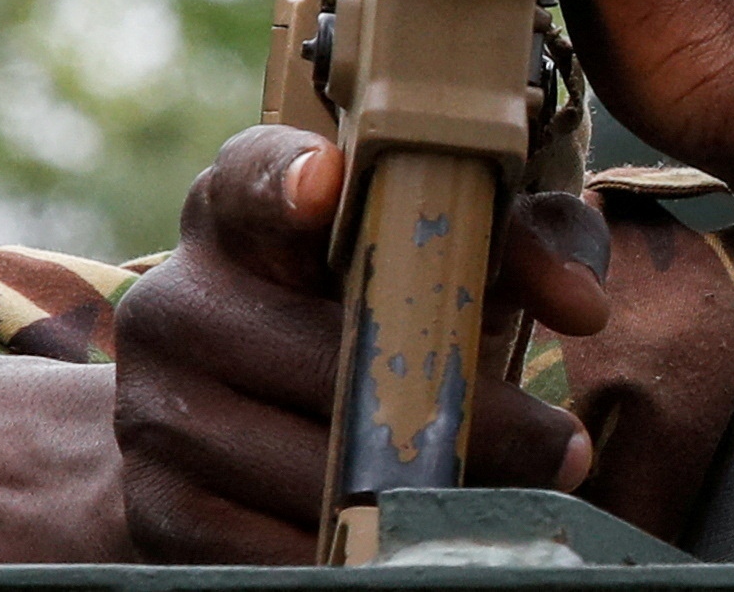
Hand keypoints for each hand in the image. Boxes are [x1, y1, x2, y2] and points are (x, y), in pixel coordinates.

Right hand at [113, 126, 612, 563]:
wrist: (244, 415)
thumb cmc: (377, 306)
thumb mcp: (449, 257)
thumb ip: (525, 246)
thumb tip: (583, 302)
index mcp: (241, 209)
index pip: (252, 179)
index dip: (288, 182)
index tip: (329, 187)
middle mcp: (177, 298)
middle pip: (323, 354)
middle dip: (461, 411)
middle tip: (565, 448)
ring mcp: (150, 409)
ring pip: (307, 467)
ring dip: (424, 498)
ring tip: (518, 501)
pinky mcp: (158, 509)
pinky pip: (271, 549)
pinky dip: (361, 558)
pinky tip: (422, 551)